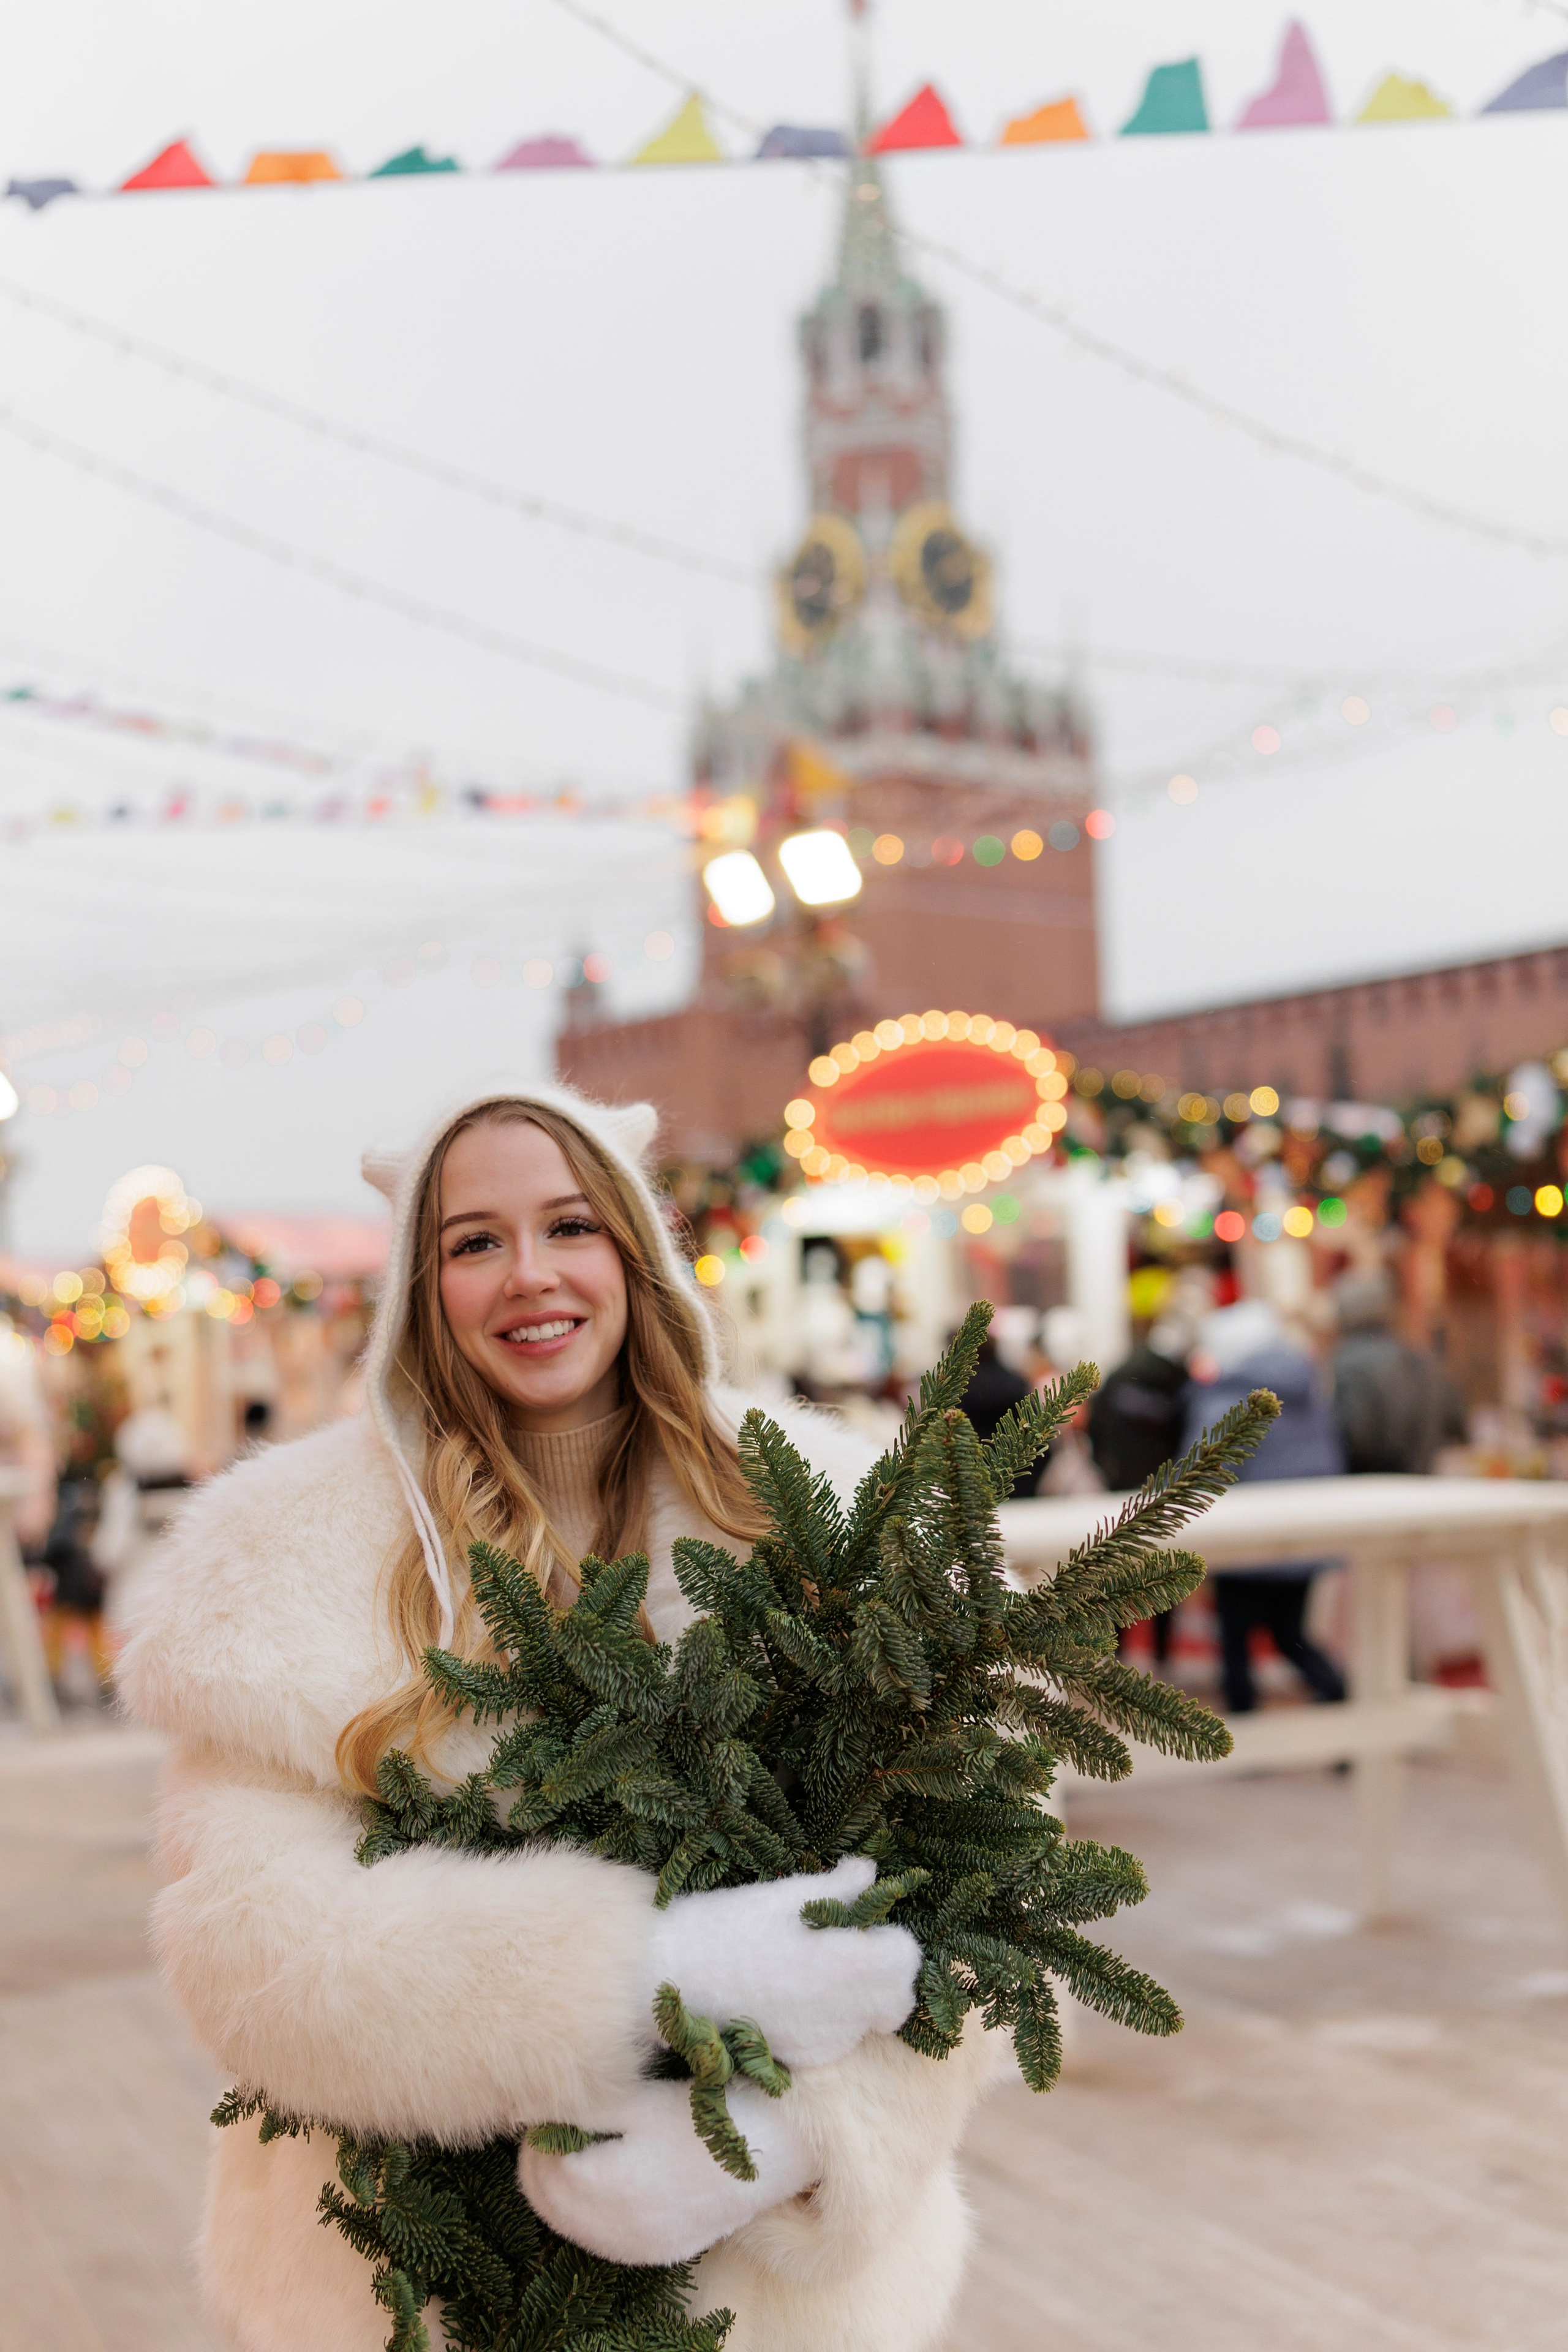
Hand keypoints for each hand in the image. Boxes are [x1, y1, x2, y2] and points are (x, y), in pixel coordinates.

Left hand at [519, 2077, 815, 2265]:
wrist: (777, 2147)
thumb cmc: (708, 2111)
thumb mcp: (640, 2099)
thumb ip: (581, 2107)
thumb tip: (530, 2110)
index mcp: (609, 2192)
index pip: (539, 2165)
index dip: (539, 2127)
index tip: (555, 2097)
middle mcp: (618, 2234)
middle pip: (545, 2199)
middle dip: (543, 2157)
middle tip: (562, 2116)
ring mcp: (638, 2249)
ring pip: (566, 2221)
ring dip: (561, 2182)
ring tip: (584, 2139)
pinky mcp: (657, 2252)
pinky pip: (597, 2234)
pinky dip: (586, 2205)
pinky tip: (606, 2171)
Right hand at [644, 1857, 918, 2068]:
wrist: (671, 1977)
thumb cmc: (727, 1924)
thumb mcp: (785, 1894)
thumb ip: (839, 1888)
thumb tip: (872, 1874)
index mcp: (844, 1963)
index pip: (906, 1957)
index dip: (891, 1936)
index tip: (864, 1922)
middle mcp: (842, 2011)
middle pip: (900, 1998)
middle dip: (888, 1973)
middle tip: (853, 1945)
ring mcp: (822, 2041)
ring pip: (872, 2022)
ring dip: (865, 1997)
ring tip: (822, 1968)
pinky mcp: (801, 2058)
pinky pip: (840, 2039)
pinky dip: (835, 2019)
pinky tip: (799, 1995)